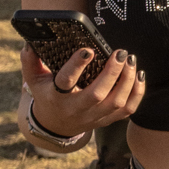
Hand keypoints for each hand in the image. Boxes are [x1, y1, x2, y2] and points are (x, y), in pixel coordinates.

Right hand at [22, 41, 143, 136]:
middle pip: (97, 94)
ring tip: (130, 60)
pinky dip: (137, 93)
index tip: (88, 50)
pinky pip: (128, 110)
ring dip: (127, 80)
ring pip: (116, 102)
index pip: (66, 81)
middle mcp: (76, 109)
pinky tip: (139, 75)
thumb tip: (29, 44)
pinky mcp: (107, 120)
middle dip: (112, 72)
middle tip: (120, 53)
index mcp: (57, 96)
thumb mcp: (35, 80)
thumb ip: (30, 62)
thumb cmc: (47, 95)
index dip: (77, 65)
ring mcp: (94, 117)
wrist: (56, 125)